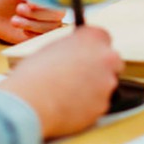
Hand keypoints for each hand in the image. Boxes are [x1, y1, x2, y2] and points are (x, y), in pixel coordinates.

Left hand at [0, 0, 63, 43]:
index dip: (45, 2)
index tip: (29, 2)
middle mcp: (52, 6)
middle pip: (57, 14)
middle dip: (37, 14)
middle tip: (19, 8)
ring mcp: (49, 21)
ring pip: (51, 27)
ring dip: (31, 24)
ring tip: (14, 20)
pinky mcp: (42, 34)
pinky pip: (44, 38)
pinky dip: (32, 35)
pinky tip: (21, 29)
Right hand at [0, 25, 122, 138]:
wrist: (30, 101)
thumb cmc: (34, 73)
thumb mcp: (54, 48)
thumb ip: (73, 48)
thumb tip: (78, 54)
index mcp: (92, 36)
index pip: (104, 38)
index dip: (94, 48)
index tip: (89, 55)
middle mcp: (106, 56)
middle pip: (113, 61)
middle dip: (101, 68)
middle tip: (83, 77)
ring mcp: (107, 82)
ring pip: (106, 84)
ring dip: (94, 89)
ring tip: (69, 95)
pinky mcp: (103, 105)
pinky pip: (99, 105)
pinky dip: (88, 107)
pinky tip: (70, 107)